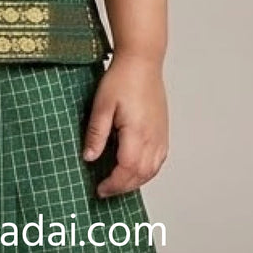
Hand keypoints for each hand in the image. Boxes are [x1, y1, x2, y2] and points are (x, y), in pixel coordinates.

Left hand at [81, 53, 167, 196]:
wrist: (142, 61)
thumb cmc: (122, 79)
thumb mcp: (101, 105)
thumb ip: (96, 134)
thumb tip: (89, 157)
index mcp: (137, 133)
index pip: (127, 170)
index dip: (114, 184)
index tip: (99, 189)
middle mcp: (153, 137)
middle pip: (141, 175)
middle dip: (123, 187)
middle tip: (105, 190)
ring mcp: (161, 135)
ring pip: (152, 170)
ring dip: (135, 181)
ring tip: (118, 183)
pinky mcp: (163, 130)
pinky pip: (159, 160)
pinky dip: (147, 172)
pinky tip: (135, 170)